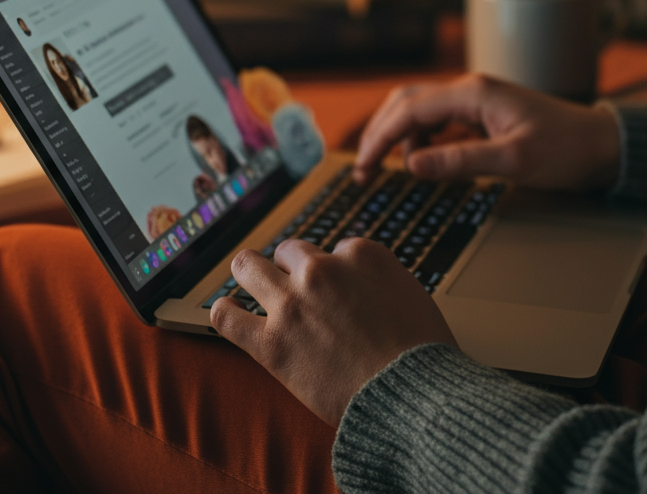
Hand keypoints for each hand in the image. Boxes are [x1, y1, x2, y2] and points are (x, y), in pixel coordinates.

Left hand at [210, 237, 456, 426]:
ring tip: (249, 280)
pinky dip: (224, 312)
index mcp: (360, 253)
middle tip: (298, 290)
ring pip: (249, 266)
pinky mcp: (270, 343)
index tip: (339, 294)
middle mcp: (321, 269)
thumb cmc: (422, 352)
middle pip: (290, 252)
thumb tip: (362, 284)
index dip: (337, 273)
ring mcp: (292, 303)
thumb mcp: (411, 292)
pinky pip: (227, 317)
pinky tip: (226, 312)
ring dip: (250, 272)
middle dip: (293, 268)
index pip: (335, 250)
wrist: (413, 396)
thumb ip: (379, 278)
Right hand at [355, 73, 619, 189]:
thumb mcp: (513, 161)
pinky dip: (423, 141)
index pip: (409, 110)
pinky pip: (440, 123)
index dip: (379, 139)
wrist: (602, 144)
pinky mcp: (483, 115)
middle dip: (380, 133)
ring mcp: (476, 101)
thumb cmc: (565, 150)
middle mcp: (469, 90)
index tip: (363, 170)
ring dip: (400, 137)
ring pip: (420, 111)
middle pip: (406, 102)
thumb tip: (410, 165)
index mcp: (473, 93)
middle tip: (364, 171)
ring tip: (390, 171)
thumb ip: (460, 161)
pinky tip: (424, 163)